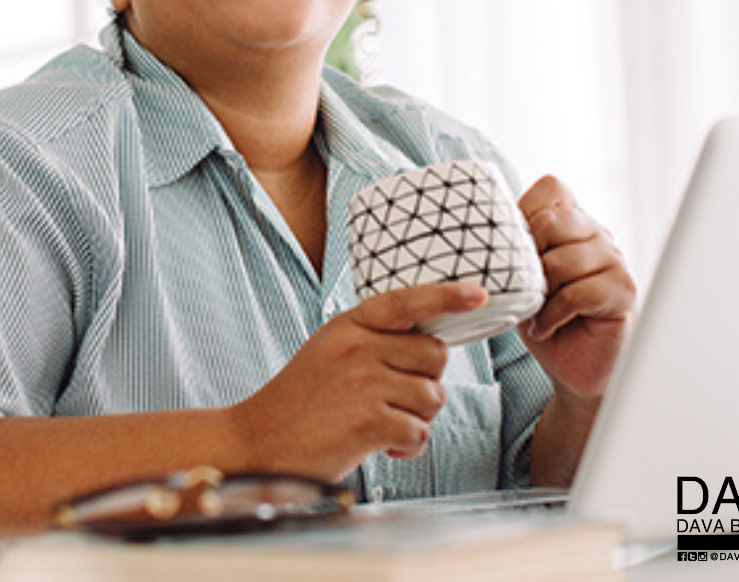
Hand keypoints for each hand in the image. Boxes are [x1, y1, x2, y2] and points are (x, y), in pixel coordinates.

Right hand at [231, 282, 486, 480]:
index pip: (406, 301)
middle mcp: (358, 347)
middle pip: (435, 354)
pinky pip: (419, 431)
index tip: (479, 293)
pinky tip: (381, 445)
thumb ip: (372, 340)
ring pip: (432, 396)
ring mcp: (363, 382)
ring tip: (384, 423)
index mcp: (349, 325)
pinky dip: (407, 445)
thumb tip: (430, 345)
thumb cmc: (301, 402)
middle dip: (428, 380)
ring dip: (417, 417)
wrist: (258, 442)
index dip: (446, 296)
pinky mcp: (368, 421)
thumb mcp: (330, 350)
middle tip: (398, 398)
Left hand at [518, 176, 636, 399]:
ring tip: (535, 309)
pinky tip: (546, 326)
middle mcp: (597, 233)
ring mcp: (614, 260)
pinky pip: (577, 293)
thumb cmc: (543, 315)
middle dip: (528, 255)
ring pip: (564, 259)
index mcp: (572, 220)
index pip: (550, 188)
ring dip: (540, 291)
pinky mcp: (623, 291)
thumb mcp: (519, 274)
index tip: (513, 248)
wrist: (573, 367)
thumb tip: (478, 229)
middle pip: (553, 220)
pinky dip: (553, 314)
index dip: (525, 213)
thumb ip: (512, 245)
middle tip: (524, 285)